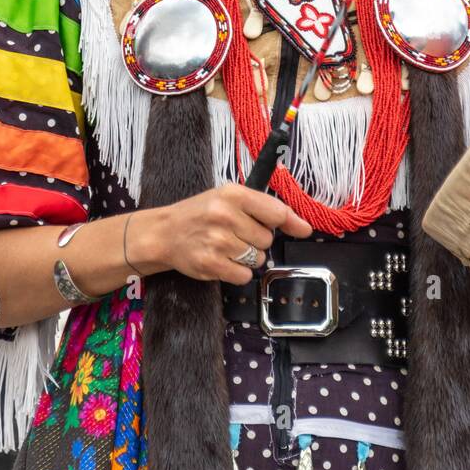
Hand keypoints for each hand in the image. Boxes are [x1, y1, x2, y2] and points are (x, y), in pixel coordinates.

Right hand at [151, 184, 312, 284]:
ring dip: (248, 257)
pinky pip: (244, 275)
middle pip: (267, 239)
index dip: (292, 223)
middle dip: (257, 240)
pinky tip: (223, 260)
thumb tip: (304, 227)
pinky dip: (238, 272)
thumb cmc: (201, 213)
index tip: (303, 230)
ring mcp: (217, 241)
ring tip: (227, 246)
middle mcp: (225, 216)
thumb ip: (265, 208)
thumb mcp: (229, 198)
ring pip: (258, 259)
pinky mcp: (210, 264)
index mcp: (233, 194)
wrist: (165, 233)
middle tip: (237, 234)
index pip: (276, 212)